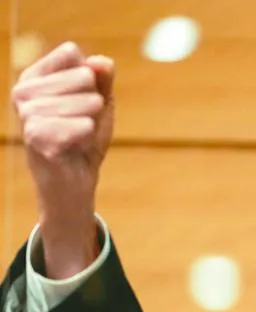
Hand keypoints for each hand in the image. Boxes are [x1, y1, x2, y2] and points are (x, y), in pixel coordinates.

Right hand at [12, 41, 114, 277]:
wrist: (74, 182)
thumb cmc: (84, 140)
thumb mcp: (99, 104)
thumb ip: (102, 80)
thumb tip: (102, 62)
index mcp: (34, 77)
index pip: (72, 54)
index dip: (91, 78)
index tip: (82, 101)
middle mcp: (23, 91)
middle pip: (83, 76)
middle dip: (95, 103)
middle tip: (81, 124)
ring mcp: (26, 114)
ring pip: (86, 101)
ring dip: (92, 122)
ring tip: (79, 137)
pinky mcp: (36, 137)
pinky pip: (82, 126)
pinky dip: (88, 138)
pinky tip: (76, 146)